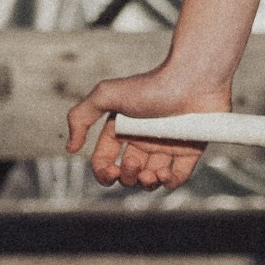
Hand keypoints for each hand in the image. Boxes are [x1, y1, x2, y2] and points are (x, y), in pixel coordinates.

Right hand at [65, 65, 231, 190]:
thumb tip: (70, 147)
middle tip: (133, 162)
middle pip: (127, 174)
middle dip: (126, 176)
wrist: (194, 79)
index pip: (104, 160)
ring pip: (151, 179)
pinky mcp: (189, 150)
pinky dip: (169, 183)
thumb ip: (80, 116)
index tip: (111, 171)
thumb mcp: (107, 94)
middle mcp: (142, 139)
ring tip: (150, 175)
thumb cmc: (152, 85)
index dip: (104, 172)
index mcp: (122, 129)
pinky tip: (165, 175)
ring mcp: (166, 146)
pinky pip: (177, 177)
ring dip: (146, 184)